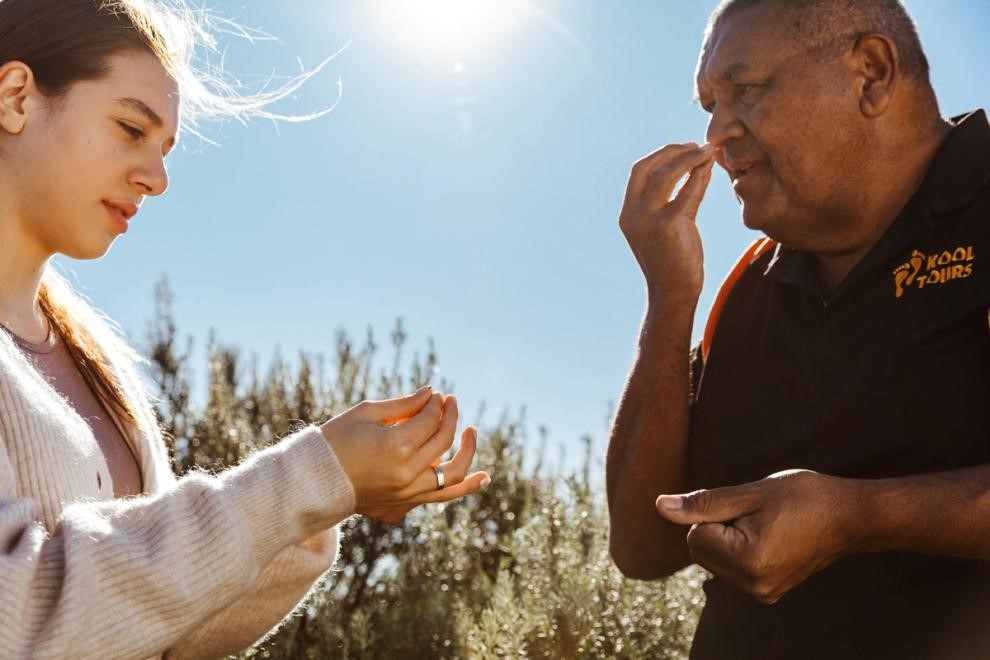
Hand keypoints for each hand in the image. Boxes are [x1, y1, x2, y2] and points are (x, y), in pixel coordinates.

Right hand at [320, 387, 489, 518]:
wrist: (313, 481)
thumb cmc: (335, 440)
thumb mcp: (365, 413)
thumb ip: (403, 404)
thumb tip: (431, 393)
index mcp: (396, 446)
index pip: (430, 420)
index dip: (436, 404)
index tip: (436, 395)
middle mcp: (407, 473)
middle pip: (443, 441)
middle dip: (450, 417)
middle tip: (450, 403)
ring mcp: (407, 493)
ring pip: (452, 475)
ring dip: (469, 453)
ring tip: (474, 433)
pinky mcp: (403, 505)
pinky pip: (441, 496)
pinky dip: (464, 487)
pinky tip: (483, 478)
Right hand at [619, 142, 714, 305]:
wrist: (674, 294)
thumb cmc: (674, 262)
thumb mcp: (667, 227)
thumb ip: (674, 200)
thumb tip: (696, 168)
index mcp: (628, 215)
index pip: (639, 172)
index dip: (660, 155)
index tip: (682, 149)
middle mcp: (633, 215)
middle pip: (649, 167)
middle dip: (674, 151)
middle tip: (697, 146)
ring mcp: (649, 219)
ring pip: (668, 174)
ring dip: (689, 158)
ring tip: (708, 152)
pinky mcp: (669, 225)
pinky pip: (687, 191)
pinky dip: (700, 176)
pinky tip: (710, 170)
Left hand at [656, 470, 857, 603]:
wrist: (852, 516)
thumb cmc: (804, 496)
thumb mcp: (751, 492)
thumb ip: (703, 503)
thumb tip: (660, 506)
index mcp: (748, 562)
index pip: (695, 535)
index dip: (717, 513)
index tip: (752, 508)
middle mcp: (753, 586)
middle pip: (700, 550)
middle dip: (720, 527)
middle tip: (760, 515)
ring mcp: (762, 593)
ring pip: (714, 559)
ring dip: (729, 538)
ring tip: (768, 525)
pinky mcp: (768, 592)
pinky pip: (731, 568)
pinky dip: (740, 549)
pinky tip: (770, 538)